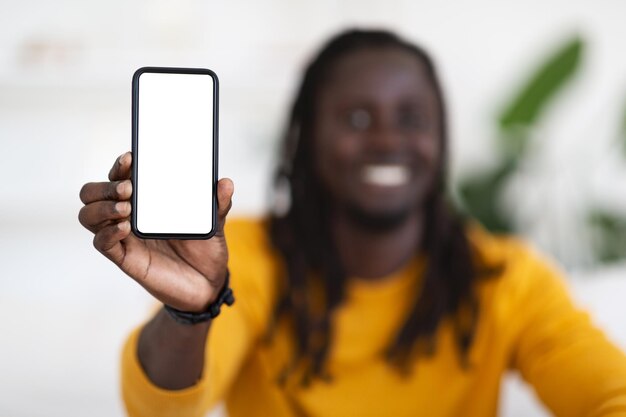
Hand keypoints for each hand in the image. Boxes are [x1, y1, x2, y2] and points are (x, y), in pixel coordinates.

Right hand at [78, 152, 233, 311]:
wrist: (208, 283)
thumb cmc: (204, 247)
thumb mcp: (215, 223)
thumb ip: (219, 203)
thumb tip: (226, 182)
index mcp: (146, 199)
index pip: (120, 175)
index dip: (121, 164)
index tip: (131, 158)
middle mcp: (129, 214)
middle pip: (93, 192)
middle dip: (105, 185)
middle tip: (128, 188)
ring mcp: (124, 236)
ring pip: (88, 215)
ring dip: (101, 207)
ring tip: (126, 207)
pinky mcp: (125, 258)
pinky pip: (102, 243)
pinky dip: (108, 233)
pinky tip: (125, 228)